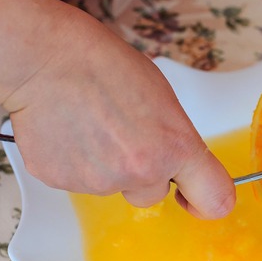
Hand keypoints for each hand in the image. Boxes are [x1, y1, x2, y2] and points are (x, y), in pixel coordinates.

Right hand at [2, 6, 235, 218]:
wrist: (45, 58)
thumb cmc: (103, 65)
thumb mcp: (162, 98)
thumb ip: (174, 140)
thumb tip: (174, 162)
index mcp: (175, 148)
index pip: (215, 200)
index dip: (205, 202)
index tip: (193, 196)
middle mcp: (140, 172)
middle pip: (152, 195)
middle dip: (143, 175)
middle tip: (123, 136)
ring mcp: (99, 182)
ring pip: (113, 187)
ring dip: (106, 166)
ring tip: (90, 124)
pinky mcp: (63, 183)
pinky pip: (79, 181)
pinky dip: (75, 163)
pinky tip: (69, 131)